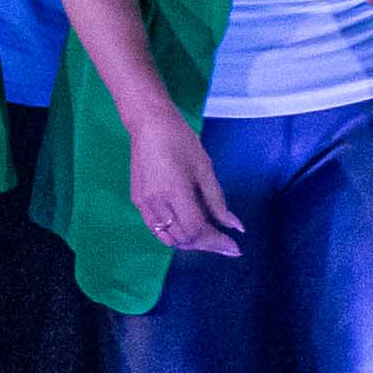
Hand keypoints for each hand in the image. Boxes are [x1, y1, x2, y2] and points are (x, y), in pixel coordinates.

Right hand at [125, 104, 246, 258]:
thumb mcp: (205, 169)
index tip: (235, 247)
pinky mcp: (137, 202)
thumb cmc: (181, 141)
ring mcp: (144, 204)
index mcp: (175, 192)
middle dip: (206, 245)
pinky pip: (157, 228)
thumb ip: (218, 201)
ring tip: (208, 238)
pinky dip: (174, 234)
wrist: (148, 124)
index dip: (216, 242)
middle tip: (225, 243)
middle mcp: (156, 203)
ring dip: (190, 243)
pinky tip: (187, 227)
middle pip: (183, 238)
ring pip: (168, 238)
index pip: (197, 230)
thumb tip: (235, 227)